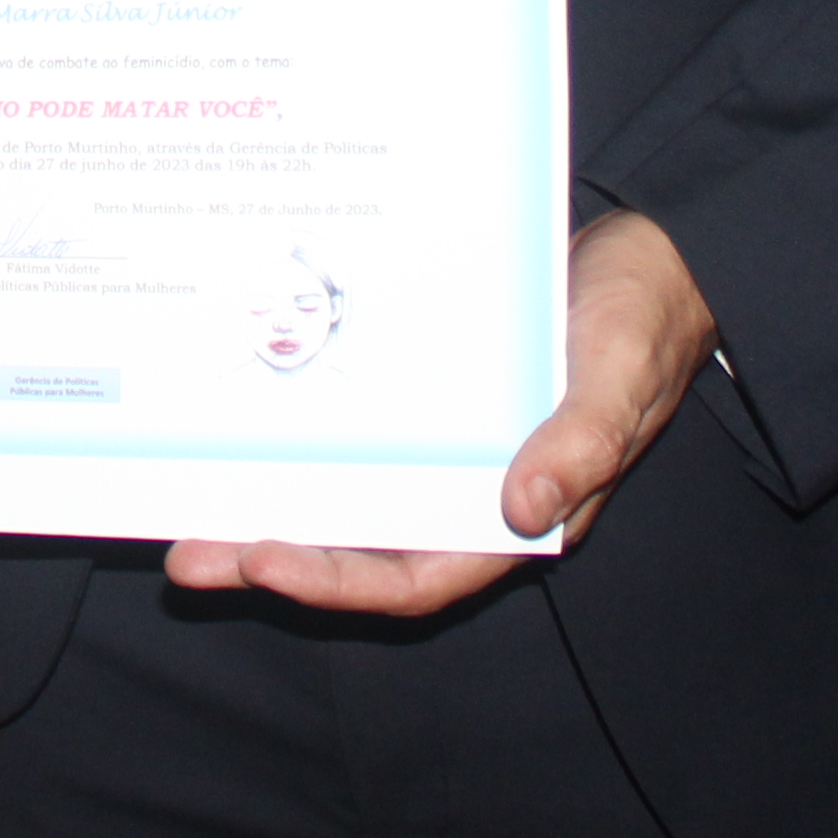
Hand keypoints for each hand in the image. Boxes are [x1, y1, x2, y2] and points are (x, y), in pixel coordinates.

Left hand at [163, 210, 710, 616]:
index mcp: (519, 512)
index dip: (336, 580)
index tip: (262, 561)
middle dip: (273, 555)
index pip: (414, 576)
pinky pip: (355, 431)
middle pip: (358, 546)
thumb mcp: (618, 376)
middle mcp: (470, 492)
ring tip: (187, 500)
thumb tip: (522, 509)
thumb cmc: (642, 321)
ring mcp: (447, 447)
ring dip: (271, 501)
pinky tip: (247, 417)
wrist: (652, 256)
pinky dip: (304, 435)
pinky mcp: (431, 398)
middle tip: (186, 558)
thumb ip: (579, 443)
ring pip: (344, 493)